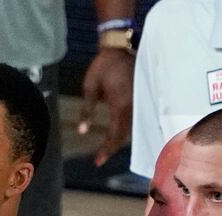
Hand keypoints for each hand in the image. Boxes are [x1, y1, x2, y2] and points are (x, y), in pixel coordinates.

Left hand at [78, 49, 134, 166]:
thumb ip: (87, 110)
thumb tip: (82, 131)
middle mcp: (133, 105)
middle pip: (125, 134)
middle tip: (100, 159)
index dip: (107, 149)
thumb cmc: (102, 66)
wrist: (119, 48)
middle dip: (113, 148)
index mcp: (120, 103)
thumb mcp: (90, 87)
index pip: (116, 133)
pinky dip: (126, 129)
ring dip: (120, 140)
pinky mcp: (139, 97)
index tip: (98, 161)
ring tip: (107, 150)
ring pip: (132, 127)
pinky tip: (118, 135)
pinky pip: (135, 118)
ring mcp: (138, 100)